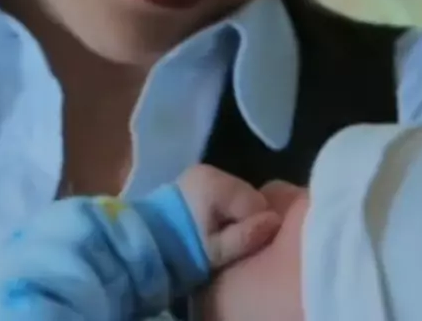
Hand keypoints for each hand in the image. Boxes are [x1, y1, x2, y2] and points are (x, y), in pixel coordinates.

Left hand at [195, 180, 308, 320]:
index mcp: (217, 184)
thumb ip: (246, 237)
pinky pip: (226, 191)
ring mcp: (204, 170)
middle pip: (250, 195)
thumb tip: (275, 221)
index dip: (254, 228)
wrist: (145, 242)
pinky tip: (212, 221)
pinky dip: (225, 206)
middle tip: (228, 241)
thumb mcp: (215, 251)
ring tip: (218, 233)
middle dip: (246, 218)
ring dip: (236, 213)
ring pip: (240, 193)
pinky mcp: (198, 176)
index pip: (258, 204)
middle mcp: (212, 169)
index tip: (238, 246)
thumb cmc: (182, 250)